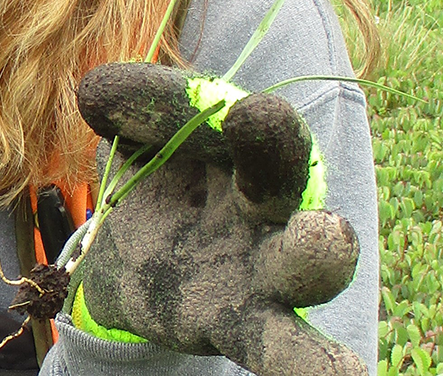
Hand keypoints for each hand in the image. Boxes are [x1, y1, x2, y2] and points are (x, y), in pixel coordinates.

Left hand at [72, 62, 364, 375]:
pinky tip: (346, 373)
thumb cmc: (154, 180)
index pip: (210, 107)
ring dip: (316, 252)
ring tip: (328, 239)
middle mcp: (266, 201)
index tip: (101, 97)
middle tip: (262, 117)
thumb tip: (96, 93)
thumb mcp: (135, 141)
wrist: (133, 261)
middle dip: (277, 147)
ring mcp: (262, 266)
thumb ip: (130, 114)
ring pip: (303, 262)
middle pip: (284, 170)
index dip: (163, 100)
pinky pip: (282, 346)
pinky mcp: (241, 323)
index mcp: (238, 144)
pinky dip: (311, 362)